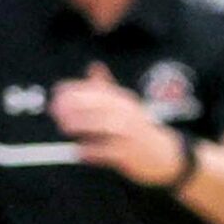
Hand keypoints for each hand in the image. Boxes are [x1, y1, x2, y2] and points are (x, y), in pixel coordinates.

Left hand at [50, 65, 187, 185]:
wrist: (167, 156)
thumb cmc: (141, 130)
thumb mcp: (128, 105)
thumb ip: (107, 87)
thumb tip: (94, 66)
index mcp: (124, 101)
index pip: (97, 90)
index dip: (73, 90)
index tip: (57, 94)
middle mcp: (128, 115)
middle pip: (98, 106)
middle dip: (74, 107)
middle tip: (56, 111)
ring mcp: (130, 135)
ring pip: (103, 126)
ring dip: (81, 125)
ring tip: (66, 128)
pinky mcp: (130, 155)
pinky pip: (108, 152)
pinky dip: (92, 151)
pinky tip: (80, 151)